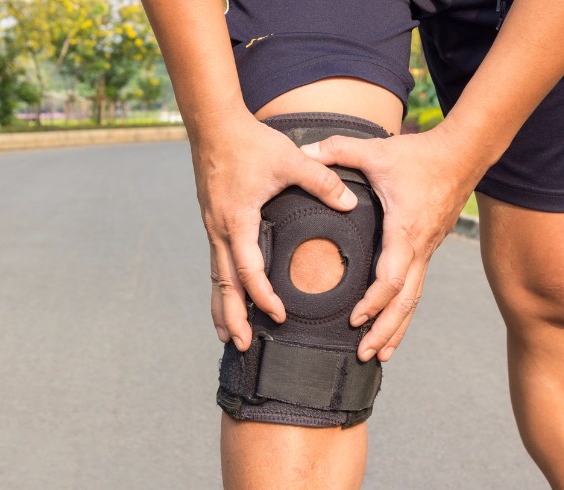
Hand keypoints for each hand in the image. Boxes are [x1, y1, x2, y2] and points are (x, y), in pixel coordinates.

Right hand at [192, 109, 361, 350]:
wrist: (213, 124)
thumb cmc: (251, 142)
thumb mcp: (290, 160)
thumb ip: (322, 181)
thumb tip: (350, 203)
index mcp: (238, 219)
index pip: (249, 269)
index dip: (264, 296)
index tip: (281, 314)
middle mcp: (220, 229)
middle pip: (224, 285)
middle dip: (233, 317)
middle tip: (243, 346)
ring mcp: (212, 227)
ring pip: (216, 277)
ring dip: (222, 308)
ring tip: (228, 337)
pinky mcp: (213, 222)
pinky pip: (217, 263)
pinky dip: (221, 287)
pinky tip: (226, 299)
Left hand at [300, 123, 488, 361]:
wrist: (462, 153)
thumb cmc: (418, 154)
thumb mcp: (375, 149)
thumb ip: (337, 150)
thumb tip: (303, 151)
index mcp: (405, 229)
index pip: (391, 277)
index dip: (373, 302)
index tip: (353, 318)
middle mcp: (420, 247)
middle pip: (405, 302)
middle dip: (384, 330)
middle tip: (364, 355)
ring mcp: (427, 251)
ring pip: (413, 301)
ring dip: (396, 330)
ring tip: (378, 355)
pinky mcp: (427, 250)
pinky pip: (416, 289)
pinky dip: (403, 313)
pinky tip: (392, 329)